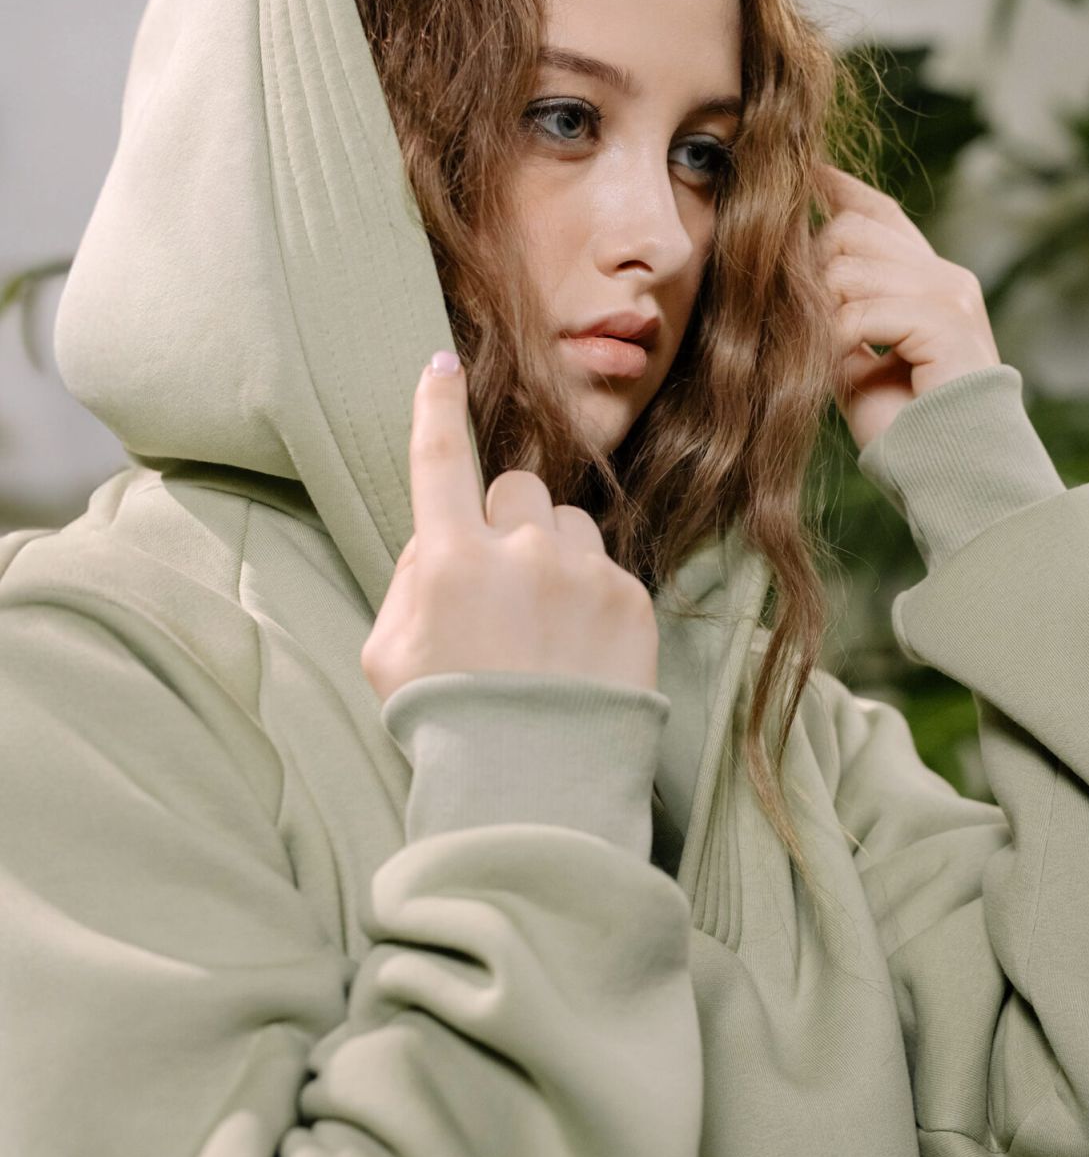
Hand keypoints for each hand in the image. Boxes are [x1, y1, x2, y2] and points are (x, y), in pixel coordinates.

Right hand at [361, 356, 659, 705]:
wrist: (538, 791)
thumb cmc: (449, 727)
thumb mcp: (389, 657)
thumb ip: (408, 583)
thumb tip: (437, 542)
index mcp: (449, 559)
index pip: (440, 458)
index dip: (436, 407)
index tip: (441, 365)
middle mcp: (520, 550)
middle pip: (516, 488)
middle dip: (506, 522)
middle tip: (503, 587)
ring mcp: (583, 572)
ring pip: (568, 523)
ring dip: (556, 555)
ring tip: (547, 628)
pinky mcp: (632, 599)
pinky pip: (607, 568)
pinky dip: (592, 598)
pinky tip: (579, 651)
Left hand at [810, 162, 1001, 452]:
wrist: (952, 473)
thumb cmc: (904, 427)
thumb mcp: (858, 359)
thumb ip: (839, 314)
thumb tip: (794, 277)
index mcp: (931, 281)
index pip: (880, 212)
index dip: (837, 190)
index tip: (802, 176)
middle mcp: (946, 278)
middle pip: (851, 231)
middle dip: (811, 270)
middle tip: (800, 320)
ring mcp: (950, 297)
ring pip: (849, 268)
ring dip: (820, 313)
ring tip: (818, 352)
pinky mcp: (946, 324)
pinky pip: (862, 312)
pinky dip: (836, 340)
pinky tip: (835, 367)